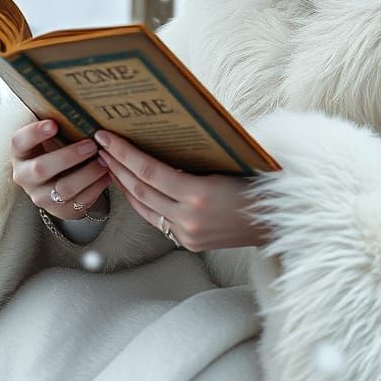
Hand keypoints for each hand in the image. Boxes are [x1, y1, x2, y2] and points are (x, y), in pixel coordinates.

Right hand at [10, 118, 110, 220]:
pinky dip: (96, 188)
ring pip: (63, 189)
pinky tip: (107, 175)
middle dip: (68, 156)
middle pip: (41, 168)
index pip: (19, 142)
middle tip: (91, 145)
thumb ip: (61, 122)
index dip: (34, 133)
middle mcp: (25, 176)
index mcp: (21, 152)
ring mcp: (41, 196)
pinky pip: (78, 202)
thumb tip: (82, 99)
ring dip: (87, 174)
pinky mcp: (60, 210)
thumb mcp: (55, 136)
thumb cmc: (60, 147)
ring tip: (104, 161)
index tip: (53, 123)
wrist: (63, 179)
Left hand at [93, 130, 269, 251]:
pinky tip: (134, 189)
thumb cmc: (259, 182)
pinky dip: (142, 202)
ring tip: (110, 165)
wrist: (279, 220)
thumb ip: (195, 157)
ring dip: (125, 186)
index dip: (124, 153)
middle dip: (117, 167)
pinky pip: (158, 220)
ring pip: (145, 208)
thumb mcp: (229, 162)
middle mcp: (189, 218)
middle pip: (141, 190)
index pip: (149, 171)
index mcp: (199, 194)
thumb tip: (163, 136)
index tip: (106, 137)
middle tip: (100, 146)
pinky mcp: (190, 243)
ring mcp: (188, 234)